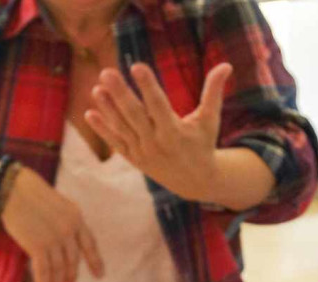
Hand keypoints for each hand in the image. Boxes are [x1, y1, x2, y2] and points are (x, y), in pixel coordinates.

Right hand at [0, 166, 103, 281]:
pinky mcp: (39, 246)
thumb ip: (65, 221)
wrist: (11, 189)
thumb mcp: (57, 204)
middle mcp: (69, 229)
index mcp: (76, 217)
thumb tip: (65, 243)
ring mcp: (55, 239)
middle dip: (71, 276)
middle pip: (73, 260)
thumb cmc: (30, 194)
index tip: (99, 275)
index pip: (90, 244)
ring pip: (59, 268)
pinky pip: (44, 271)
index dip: (95, 261)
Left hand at [86, 63, 231, 202]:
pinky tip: (90, 113)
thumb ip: (214, 92)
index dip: (148, 86)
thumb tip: (227, 64)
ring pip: (122, 128)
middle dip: (120, 94)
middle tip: (106, 72)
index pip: (158, 106)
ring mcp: (143, 152)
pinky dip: (103, 129)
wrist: (195, 182)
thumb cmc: (203, 144)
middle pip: (134, 115)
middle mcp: (156, 142)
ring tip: (96, 88)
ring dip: (108, 109)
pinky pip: (116, 142)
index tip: (137, 66)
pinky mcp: (134, 158)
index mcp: (175, 132)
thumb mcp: (210, 120)